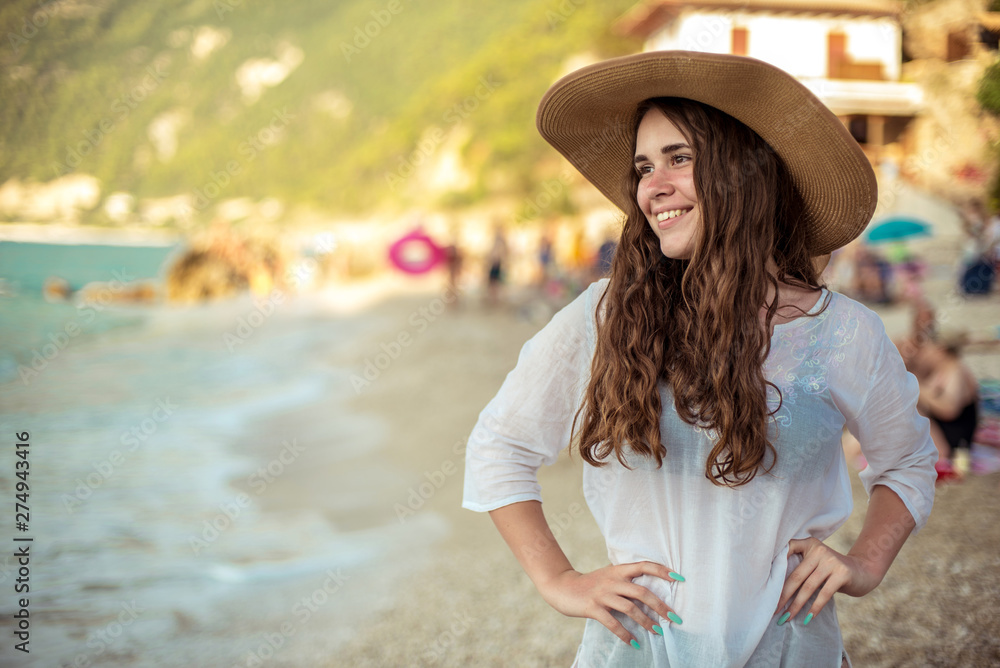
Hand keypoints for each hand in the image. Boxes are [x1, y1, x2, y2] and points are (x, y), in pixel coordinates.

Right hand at [536, 562, 682, 646]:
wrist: (562, 586)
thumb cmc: (590, 584)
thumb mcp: (608, 576)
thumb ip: (625, 580)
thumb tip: (650, 592)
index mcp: (618, 570)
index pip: (644, 566)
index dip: (662, 571)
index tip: (679, 578)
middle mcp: (612, 581)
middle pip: (641, 592)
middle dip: (660, 606)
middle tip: (674, 618)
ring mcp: (602, 594)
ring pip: (630, 608)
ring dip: (646, 622)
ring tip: (657, 632)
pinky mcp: (593, 608)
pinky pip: (613, 623)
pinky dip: (625, 634)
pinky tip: (634, 643)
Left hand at [776, 538, 882, 623]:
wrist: (864, 571)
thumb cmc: (833, 570)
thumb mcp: (817, 563)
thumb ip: (801, 567)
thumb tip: (776, 589)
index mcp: (809, 544)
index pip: (787, 550)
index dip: (774, 565)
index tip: (763, 582)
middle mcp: (818, 550)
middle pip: (795, 576)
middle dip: (783, 595)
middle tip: (773, 610)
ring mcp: (831, 561)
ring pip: (808, 587)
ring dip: (796, 605)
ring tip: (786, 618)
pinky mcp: (842, 573)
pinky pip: (824, 594)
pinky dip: (814, 608)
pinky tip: (807, 618)